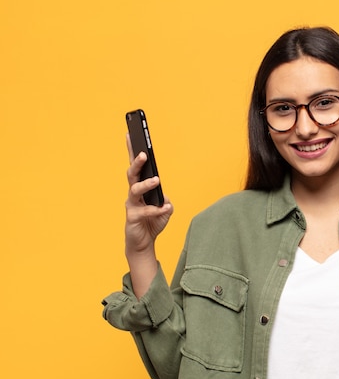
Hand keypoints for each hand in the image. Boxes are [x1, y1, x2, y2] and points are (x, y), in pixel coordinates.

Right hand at [124, 134, 172, 255]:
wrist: (143, 243)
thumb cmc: (152, 223)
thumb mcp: (165, 210)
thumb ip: (166, 201)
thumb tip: (166, 199)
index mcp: (140, 188)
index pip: (136, 167)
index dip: (132, 151)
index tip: (131, 134)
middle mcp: (133, 194)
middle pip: (132, 174)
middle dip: (137, 162)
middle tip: (144, 154)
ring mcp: (131, 205)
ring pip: (134, 190)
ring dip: (146, 184)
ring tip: (157, 180)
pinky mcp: (132, 217)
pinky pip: (145, 211)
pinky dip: (156, 210)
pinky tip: (165, 208)